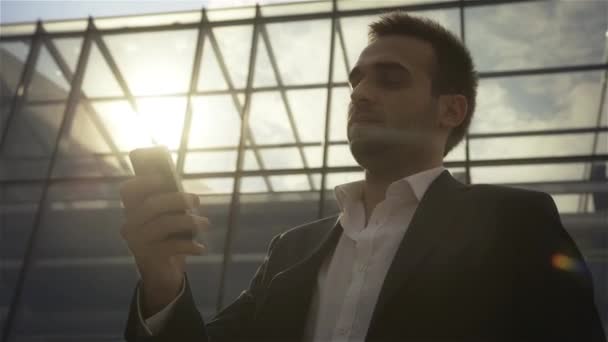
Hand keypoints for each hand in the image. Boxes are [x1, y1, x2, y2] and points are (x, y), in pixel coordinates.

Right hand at [119, 175, 209, 316]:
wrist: (161, 274)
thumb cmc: (167, 238)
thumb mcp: (168, 219)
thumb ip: (171, 204)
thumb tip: (187, 193)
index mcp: (132, 211)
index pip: (128, 190)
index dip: (145, 181)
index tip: (165, 178)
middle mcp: (130, 225)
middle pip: (152, 205)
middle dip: (177, 199)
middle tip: (196, 200)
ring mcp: (137, 242)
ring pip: (164, 224)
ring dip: (189, 221)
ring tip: (206, 223)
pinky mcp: (148, 257)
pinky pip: (172, 246)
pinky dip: (191, 246)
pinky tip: (202, 248)